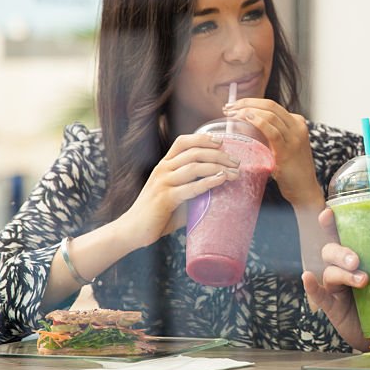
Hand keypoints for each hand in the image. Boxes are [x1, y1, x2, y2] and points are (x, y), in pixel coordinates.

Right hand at [116, 133, 240, 249]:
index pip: (183, 142)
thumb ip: (192, 187)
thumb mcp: (175, 194)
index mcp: (163, 165)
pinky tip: (222, 180)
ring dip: (219, 167)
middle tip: (236, 162)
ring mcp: (163, 183)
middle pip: (194, 153)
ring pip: (195, 167)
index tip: (221, 142)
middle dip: (219, 155)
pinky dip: (209, 182)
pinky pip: (192, 187)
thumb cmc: (157, 214)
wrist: (133, 230)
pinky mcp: (165, 198)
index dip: (202, 138)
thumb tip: (219, 185)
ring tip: (235, 173)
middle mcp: (163, 170)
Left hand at [224, 98, 321, 206]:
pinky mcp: (288, 150)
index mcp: (296, 122)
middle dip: (246, 103)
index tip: (233, 106)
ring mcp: (295, 137)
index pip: (271, 105)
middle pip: (270, 105)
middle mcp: (298, 126)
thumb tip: (244, 126)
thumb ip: (271, 134)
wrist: (304, 189)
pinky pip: (272, 131)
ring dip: (247, 111)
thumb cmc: (291, 170)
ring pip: (270, 115)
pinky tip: (245, 118)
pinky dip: (258, 122)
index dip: (250, 102)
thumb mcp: (283, 146)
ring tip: (231, 114)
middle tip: (228, 107)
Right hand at [302, 208, 369, 351]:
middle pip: (330, 250)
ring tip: (364, 280)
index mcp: (355, 253)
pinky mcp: (333, 307)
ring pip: (329, 272)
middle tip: (357, 260)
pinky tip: (308, 278)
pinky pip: (318, 295)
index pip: (338, 233)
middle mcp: (341, 267)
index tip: (329, 214)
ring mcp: (335, 287)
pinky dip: (311, 287)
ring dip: (343, 274)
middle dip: (340, 252)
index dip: (330, 222)